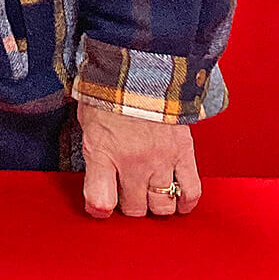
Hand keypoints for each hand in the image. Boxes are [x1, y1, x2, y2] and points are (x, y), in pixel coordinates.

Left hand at [78, 103, 199, 217]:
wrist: (139, 70)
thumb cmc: (108, 93)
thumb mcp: (87, 123)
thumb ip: (94, 153)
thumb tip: (97, 176)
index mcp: (103, 153)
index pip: (99, 200)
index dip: (99, 209)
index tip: (101, 207)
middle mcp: (132, 163)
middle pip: (134, 208)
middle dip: (130, 206)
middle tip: (128, 195)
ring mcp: (160, 161)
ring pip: (162, 205)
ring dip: (155, 205)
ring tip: (151, 196)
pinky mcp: (184, 154)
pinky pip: (191, 190)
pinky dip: (186, 202)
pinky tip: (179, 202)